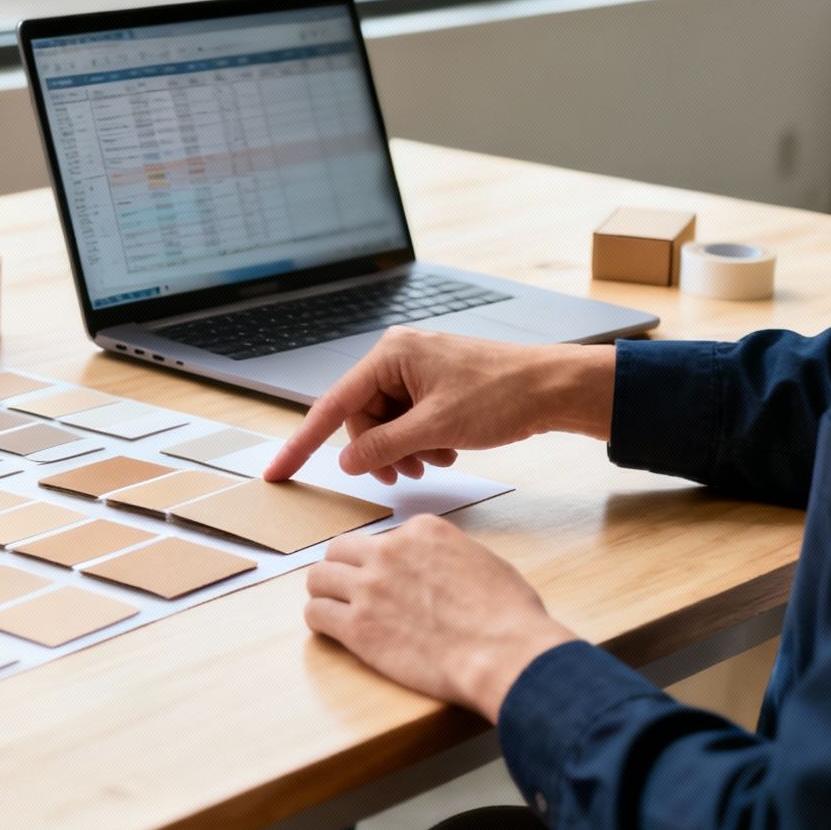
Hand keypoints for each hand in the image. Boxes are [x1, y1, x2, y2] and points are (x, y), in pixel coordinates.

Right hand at [264, 328, 616, 484]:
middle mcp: (397, 357)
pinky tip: (446, 449)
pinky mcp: (433, 385)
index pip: (332, 406)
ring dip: (404, 450)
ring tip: (435, 459)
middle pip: (361, 419)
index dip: (303, 443)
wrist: (552, 388)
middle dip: (379, 451)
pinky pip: (408, 420)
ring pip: (385, 424)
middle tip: (405, 473)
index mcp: (390, 356)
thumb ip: (384, 446)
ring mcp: (416, 370)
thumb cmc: (502, 395)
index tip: (277, 470)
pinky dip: (421, 442)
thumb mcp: (437, 428)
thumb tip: (348, 462)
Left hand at [305, 514, 575, 720]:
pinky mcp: (358, 627)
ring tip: (333, 607)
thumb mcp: (481, 561)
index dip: (383, 560)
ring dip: (324, 591)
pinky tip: (331, 629)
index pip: (383, 537)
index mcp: (422, 531)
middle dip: (343, 568)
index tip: (388, 578)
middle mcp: (389, 551)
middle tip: (350, 589)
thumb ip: (446, 555)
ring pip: (318, 577)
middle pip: (340, 550)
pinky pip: (316, 613)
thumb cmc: (508, 615)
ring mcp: (370, 588)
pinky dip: (320, 619)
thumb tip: (435, 569)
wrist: (504, 653)